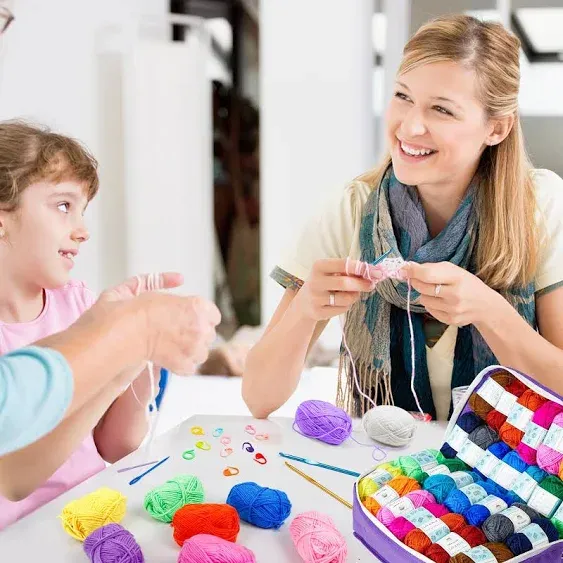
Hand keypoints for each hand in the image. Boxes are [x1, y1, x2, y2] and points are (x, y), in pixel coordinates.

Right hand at [78, 272, 220, 374]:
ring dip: (190, 350)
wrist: (118, 334)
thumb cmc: (125, 311)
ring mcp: (194, 347)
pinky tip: (168, 358)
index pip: (213, 315)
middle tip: (173, 333)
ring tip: (170, 346)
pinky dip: (181, 365)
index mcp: (196, 305)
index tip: (185, 320)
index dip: (198, 317)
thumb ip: (159, 280)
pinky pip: (190, 367)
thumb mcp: (140, 286)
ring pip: (202, 352)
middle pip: (208, 333)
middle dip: (194, 333)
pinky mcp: (184, 366)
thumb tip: (178, 278)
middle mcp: (200, 326)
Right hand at [293, 259, 378, 320]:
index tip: (375, 271)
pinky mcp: (318, 312)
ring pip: (346, 298)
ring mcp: (316, 298)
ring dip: (355, 296)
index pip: (344, 264)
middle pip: (345, 283)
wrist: (303, 304)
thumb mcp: (330, 273)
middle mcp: (315, 281)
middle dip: (362, 284)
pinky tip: (342, 302)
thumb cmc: (323, 284)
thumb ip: (348, 272)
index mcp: (319, 266)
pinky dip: (347, 306)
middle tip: (372, 285)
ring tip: (353, 294)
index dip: (361, 268)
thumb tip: (372, 273)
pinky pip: (342, 309)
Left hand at [402, 261, 498, 326]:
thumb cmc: (466, 283)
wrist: (485, 306)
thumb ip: (432, 268)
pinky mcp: (450, 320)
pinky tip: (442, 302)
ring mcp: (453, 309)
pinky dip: (431, 304)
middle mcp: (455, 294)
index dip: (412, 271)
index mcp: (457, 277)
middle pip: (422, 287)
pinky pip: (429, 310)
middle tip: (417, 278)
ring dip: (425, 294)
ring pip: (423, 299)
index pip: (427, 274)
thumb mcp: (454, 270)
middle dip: (415, 281)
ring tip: (436, 292)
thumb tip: (408, 269)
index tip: (403, 268)